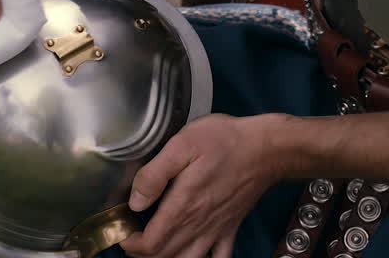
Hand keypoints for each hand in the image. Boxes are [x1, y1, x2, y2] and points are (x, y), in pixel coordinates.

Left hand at [121, 114, 284, 257]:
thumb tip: (136, 201)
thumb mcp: (182, 145)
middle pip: (165, 256)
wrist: (265, 148)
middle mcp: (199, 224)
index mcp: (183, 206)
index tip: (123, 233)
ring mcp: (216, 228)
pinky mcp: (231, 226)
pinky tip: (197, 254)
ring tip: (156, 248)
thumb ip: (155, 174)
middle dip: (144, 253)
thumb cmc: (225, 141)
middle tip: (133, 239)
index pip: (151, 244)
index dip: (132, 244)